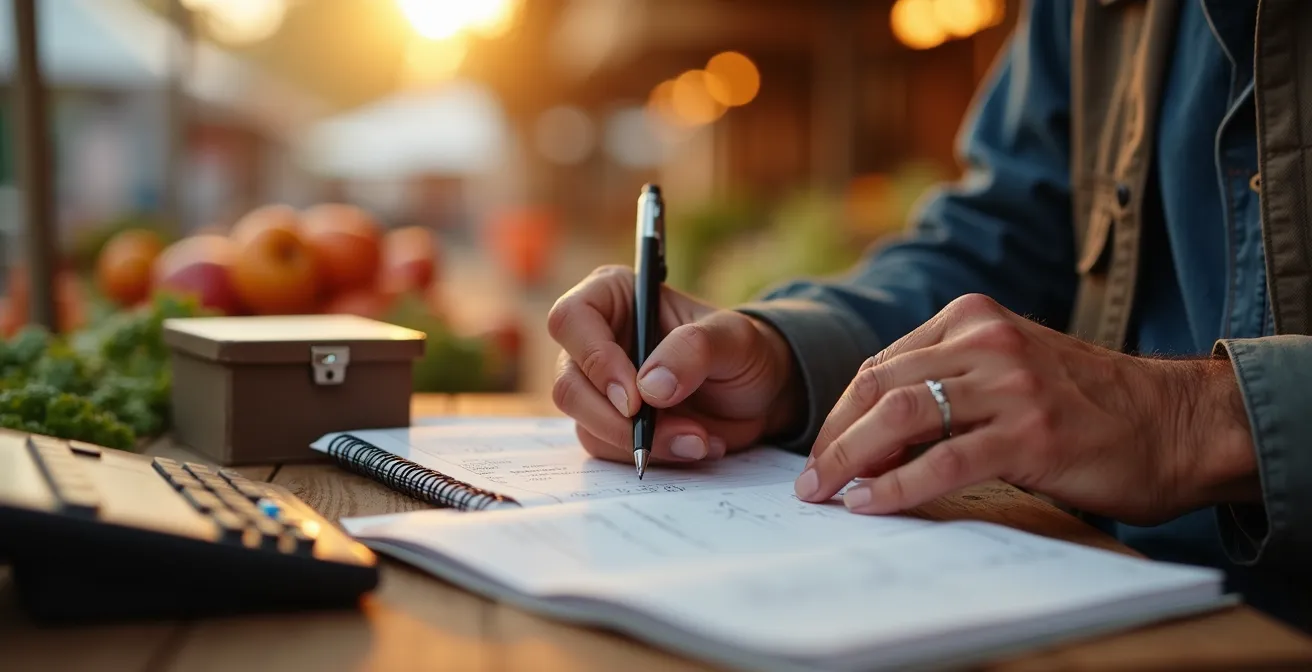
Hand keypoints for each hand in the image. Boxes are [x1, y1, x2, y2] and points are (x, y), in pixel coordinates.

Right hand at [548, 265, 799, 463]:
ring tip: (698, 439)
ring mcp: (598, 386)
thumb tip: (649, 388)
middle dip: (617, 419)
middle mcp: (596, 339)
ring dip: (640, 442)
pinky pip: (608, 449)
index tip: (635, 398)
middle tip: (668, 431)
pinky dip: (652, 455)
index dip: (595, 359)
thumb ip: (694, 350)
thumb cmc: (741, 351)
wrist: (757, 395)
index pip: (572, 318)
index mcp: (614, 296)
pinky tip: (694, 445)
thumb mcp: (734, 340)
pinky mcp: (609, 424)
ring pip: (584, 423)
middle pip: (568, 382)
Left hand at [794, 294, 1259, 524]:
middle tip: (809, 481)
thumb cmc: (1084, 406)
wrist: (1174, 423)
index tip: (820, 453)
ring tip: (826, 494)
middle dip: (834, 438)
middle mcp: (986, 340)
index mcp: (972, 318)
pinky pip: (943, 460)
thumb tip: (869, 435)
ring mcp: (1010, 383)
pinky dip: (896, 486)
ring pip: (902, 416)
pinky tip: (870, 504)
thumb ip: (948, 382)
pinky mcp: (1030, 432)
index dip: (841, 414)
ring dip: (851, 459)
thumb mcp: (1008, 370)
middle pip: (881, 386)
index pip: (882, 365)